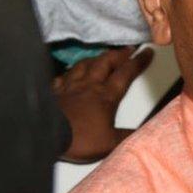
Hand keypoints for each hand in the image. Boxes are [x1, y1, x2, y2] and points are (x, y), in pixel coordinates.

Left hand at [53, 46, 153, 162]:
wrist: (46, 135)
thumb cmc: (80, 138)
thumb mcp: (110, 143)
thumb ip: (127, 136)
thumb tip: (143, 132)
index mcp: (106, 96)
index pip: (126, 74)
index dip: (138, 62)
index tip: (146, 52)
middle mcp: (89, 85)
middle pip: (105, 62)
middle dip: (118, 54)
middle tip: (127, 49)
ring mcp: (70, 86)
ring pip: (85, 64)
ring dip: (96, 59)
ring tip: (102, 57)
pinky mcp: (55, 91)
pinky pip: (64, 76)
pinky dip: (70, 72)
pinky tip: (71, 74)